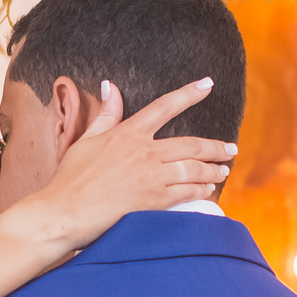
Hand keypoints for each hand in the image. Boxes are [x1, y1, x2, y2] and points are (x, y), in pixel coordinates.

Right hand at [21, 77, 236, 251]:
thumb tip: (111, 87)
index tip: (208, 84)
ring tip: (223, 170)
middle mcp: (144, 152)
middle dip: (215, 147)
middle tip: (231, 148)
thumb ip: (106, 115)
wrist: (65, 212)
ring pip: (193, 169)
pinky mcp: (153, 201)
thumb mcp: (86, 140)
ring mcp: (151, 177)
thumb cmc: (70, 178)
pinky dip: (201, 190)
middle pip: (191, 145)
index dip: (189, 94)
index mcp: (128, 133)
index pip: (164, 107)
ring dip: (212, 169)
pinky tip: (208, 189)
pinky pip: (186, 193)